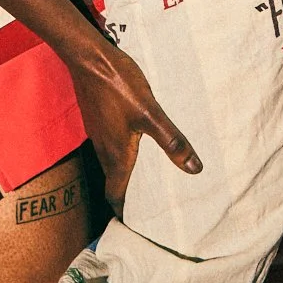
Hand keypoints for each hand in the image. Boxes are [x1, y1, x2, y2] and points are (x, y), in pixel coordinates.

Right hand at [66, 33, 201, 212]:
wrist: (88, 58)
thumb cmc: (118, 85)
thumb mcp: (150, 113)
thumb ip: (172, 141)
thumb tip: (194, 169)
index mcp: (116, 156)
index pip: (116, 196)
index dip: (126, 213)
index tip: (139, 225)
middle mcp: (104, 150)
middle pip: (116, 182)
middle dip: (131, 196)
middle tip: (153, 204)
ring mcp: (99, 134)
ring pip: (114, 163)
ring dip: (129, 173)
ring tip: (152, 178)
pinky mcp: (99, 119)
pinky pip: (112, 145)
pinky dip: (125, 153)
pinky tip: (140, 143)